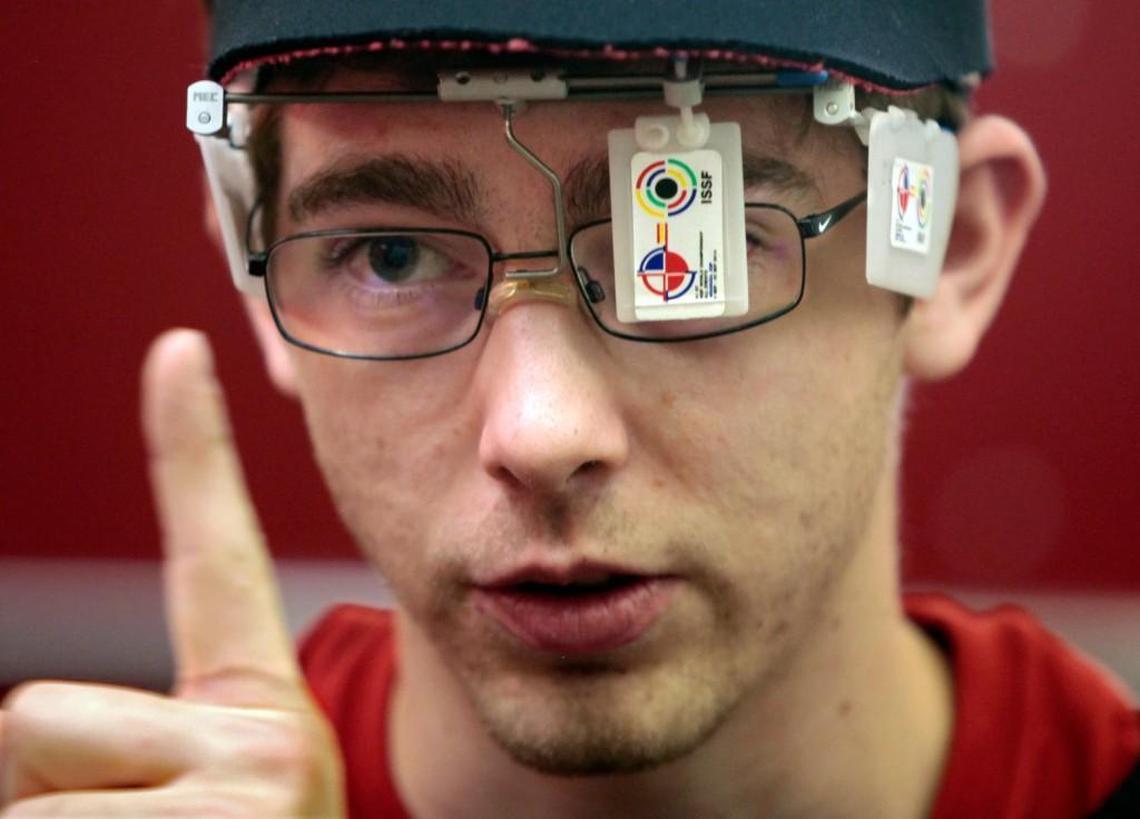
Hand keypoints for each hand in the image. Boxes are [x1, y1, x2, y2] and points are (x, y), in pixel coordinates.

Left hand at [0, 330, 343, 816]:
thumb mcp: (199, 813)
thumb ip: (134, 750)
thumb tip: (26, 716)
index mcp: (254, 722)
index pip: (217, 557)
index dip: (194, 448)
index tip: (176, 347)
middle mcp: (263, 744)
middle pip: (32, 712)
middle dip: (36, 795)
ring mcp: (244, 795)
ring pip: (18, 795)